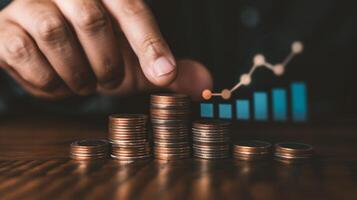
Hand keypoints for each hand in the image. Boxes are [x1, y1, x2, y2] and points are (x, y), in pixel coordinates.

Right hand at [0, 0, 211, 99]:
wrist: (47, 57)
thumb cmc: (95, 55)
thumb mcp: (134, 63)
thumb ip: (166, 68)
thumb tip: (205, 81)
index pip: (131, 7)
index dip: (149, 43)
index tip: (164, 76)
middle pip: (92, 17)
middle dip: (107, 63)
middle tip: (109, 82)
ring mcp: (31, 4)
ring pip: (55, 32)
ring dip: (77, 73)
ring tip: (83, 82)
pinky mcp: (4, 29)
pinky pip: (23, 51)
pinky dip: (46, 80)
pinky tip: (55, 82)